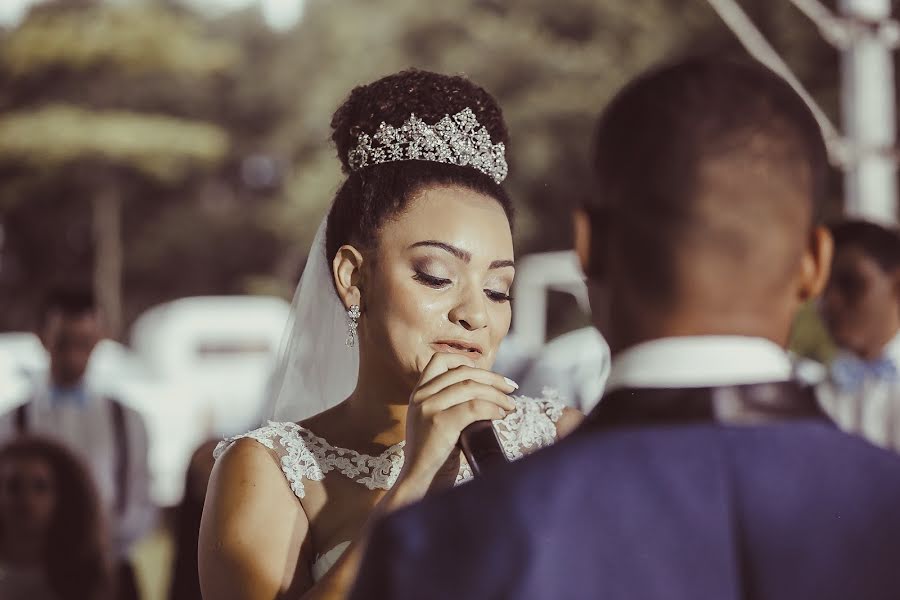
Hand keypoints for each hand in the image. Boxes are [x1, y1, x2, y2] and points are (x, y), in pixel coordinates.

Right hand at [396, 352, 517, 493]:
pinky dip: (493, 409)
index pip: (440, 360)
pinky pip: (474, 407)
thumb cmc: (435, 458)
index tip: (488, 374)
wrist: (419, 484)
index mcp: (418, 393)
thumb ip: (450, 405)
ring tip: (511, 406)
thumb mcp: (436, 423)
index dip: (466, 361)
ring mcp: (428, 408)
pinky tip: (501, 416)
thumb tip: (486, 392)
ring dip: (498, 395)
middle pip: (463, 373)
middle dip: (493, 378)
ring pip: (471, 388)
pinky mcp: (439, 423)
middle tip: (511, 388)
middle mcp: (421, 396)